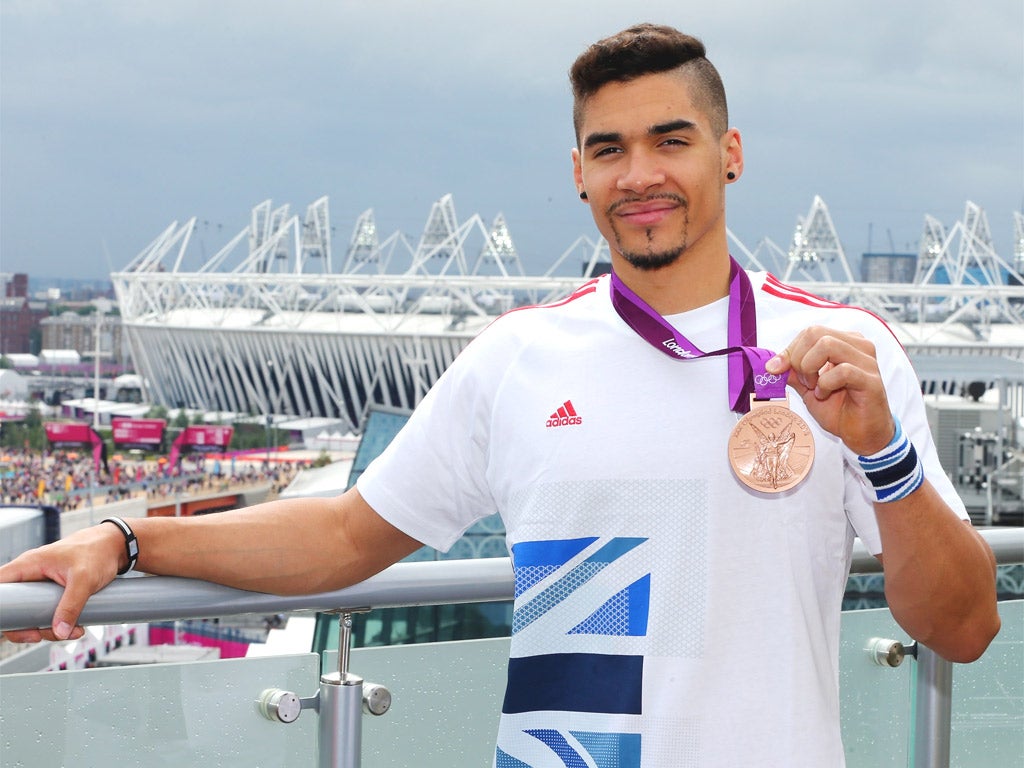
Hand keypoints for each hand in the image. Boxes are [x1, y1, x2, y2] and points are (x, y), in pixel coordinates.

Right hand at [0, 523, 123, 642]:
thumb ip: (71, 606)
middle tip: (41, 635)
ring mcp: (41, 585)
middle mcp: (31, 575)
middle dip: (26, 627)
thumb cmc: (99, 552)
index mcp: (29, 564)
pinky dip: (59, 623)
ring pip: (31, 615)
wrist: (118, 547)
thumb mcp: (85, 580)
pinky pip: (47, 613)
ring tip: (73, 631)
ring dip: (48, 629)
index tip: (9, 625)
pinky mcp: (53, 593)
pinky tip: (76, 627)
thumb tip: (59, 633)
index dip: (0, 606)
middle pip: (12, 608)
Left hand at [765, 325, 894, 455]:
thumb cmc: (838, 408)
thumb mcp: (807, 387)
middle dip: (798, 358)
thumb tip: (772, 364)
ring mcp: (867, 361)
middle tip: (803, 381)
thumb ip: (793, 372)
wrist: (861, 434)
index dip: (789, 350)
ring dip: (811, 368)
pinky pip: (843, 371)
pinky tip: (824, 395)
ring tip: (814, 387)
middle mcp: (858, 345)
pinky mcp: (871, 380)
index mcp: (844, 342)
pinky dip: (825, 383)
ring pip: (828, 345)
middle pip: (816, 333)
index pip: (810, 332)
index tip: (777, 370)